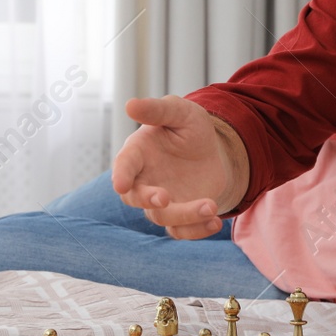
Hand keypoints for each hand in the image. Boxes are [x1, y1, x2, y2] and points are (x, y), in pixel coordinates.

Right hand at [111, 95, 232, 238]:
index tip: (121, 185)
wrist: (213, 149)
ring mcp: (160, 201)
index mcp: (138, 153)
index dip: (121, 175)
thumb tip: (129, 104)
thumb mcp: (179, 112)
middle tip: (164, 198)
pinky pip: (182, 231)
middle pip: (136, 197)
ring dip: (185, 216)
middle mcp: (144, 180)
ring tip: (211, 206)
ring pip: (163, 217)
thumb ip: (157, 110)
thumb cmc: (189, 127)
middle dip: (147, 200)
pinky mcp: (179, 216)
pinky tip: (215, 222)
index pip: (124, 165)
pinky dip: (197, 231)